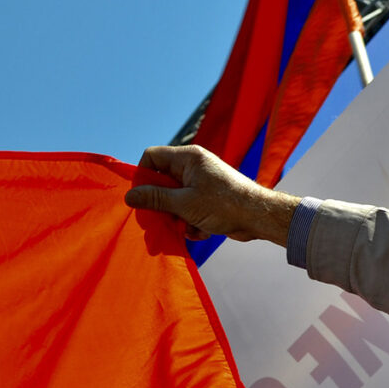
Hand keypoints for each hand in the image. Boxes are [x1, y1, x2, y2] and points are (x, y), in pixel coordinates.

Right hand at [126, 144, 300, 244]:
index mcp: (188, 158)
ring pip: (174, 199)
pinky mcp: (208, 199)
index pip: (152, 157)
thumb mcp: (184, 203)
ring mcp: (201, 183)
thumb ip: (155, 199)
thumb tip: (129, 197)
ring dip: (177, 217)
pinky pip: (188, 209)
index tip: (141, 197)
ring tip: (187, 227)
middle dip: (161, 204)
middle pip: (162, 182)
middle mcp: (194, 166)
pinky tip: (201, 230)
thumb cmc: (225, 204)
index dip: (143, 176)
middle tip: (160, 220)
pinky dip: (191, 222)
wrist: (259, 217)